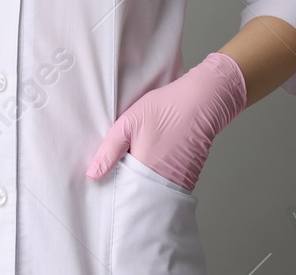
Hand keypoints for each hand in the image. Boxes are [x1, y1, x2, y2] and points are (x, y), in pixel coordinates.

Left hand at [84, 51, 248, 191]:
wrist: (202, 101)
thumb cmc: (166, 108)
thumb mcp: (130, 122)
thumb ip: (109, 149)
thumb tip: (92, 175)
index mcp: (144, 170)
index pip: (121, 192)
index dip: (111, 188)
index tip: (102, 183)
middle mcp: (162, 182)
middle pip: (137, 195)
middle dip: (126, 188)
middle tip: (114, 175)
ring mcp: (178, 181)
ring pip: (152, 191)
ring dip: (142, 184)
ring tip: (130, 169)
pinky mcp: (188, 177)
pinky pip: (167, 186)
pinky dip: (157, 179)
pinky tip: (151, 163)